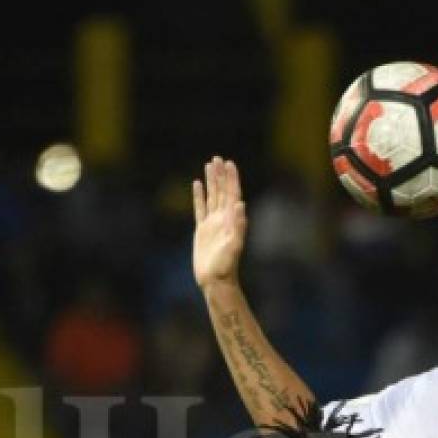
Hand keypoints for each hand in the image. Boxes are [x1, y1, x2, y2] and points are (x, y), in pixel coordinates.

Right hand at [192, 157, 247, 288]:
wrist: (215, 280)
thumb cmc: (226, 266)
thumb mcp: (234, 245)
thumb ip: (238, 226)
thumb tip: (240, 204)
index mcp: (231, 220)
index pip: (232, 194)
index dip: (231, 178)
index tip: (229, 163)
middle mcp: (223, 219)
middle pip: (222, 191)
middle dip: (220, 175)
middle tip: (218, 158)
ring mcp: (212, 224)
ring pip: (211, 196)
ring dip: (211, 181)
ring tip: (209, 165)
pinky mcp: (202, 230)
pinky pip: (199, 208)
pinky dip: (199, 196)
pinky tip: (197, 185)